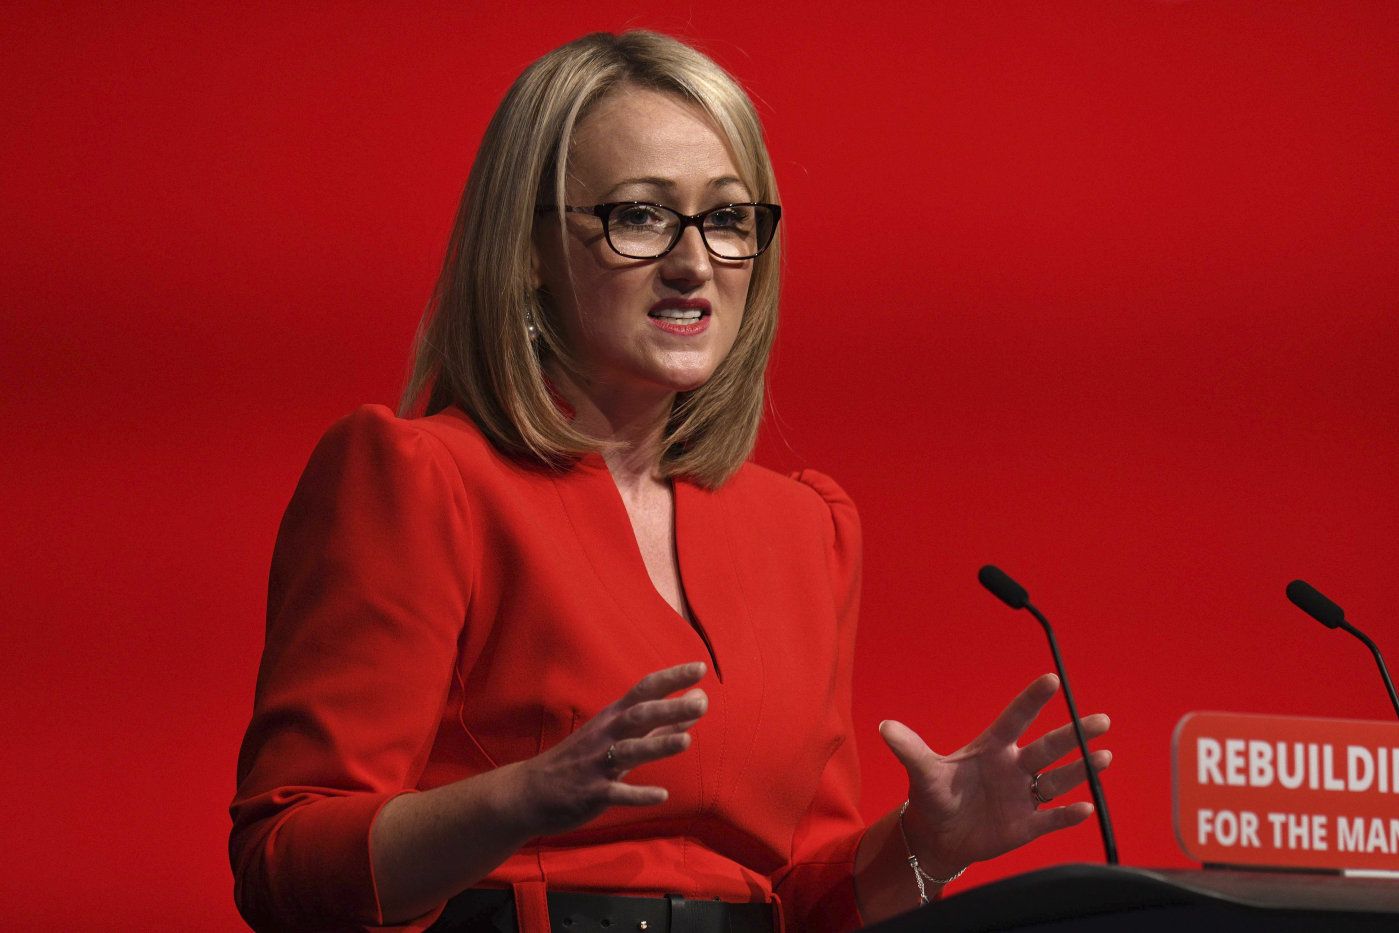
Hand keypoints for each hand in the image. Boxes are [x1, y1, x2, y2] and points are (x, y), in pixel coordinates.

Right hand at [507, 661, 707, 837]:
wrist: (529, 791)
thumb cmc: (582, 759)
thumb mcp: (620, 736)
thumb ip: (662, 723)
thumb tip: (700, 700)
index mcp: (613, 718)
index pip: (644, 689)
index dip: (672, 678)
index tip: (700, 667)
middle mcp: (606, 735)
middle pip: (639, 716)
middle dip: (670, 707)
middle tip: (702, 702)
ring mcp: (597, 764)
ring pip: (630, 751)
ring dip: (658, 745)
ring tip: (686, 741)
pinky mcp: (592, 792)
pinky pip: (617, 793)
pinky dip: (638, 794)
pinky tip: (662, 795)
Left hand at [879, 673, 1110, 876]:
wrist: (938, 837)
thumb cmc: (933, 796)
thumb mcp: (921, 772)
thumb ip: (909, 749)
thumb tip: (884, 726)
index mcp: (991, 748)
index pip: (1015, 719)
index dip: (1032, 700)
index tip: (1053, 679)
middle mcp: (1013, 767)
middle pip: (1048, 747)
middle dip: (1075, 734)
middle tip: (1102, 719)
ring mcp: (1022, 795)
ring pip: (1058, 778)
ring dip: (1081, 768)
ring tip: (1105, 756)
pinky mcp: (1026, 824)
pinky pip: (1052, 818)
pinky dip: (1068, 814)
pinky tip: (1086, 807)